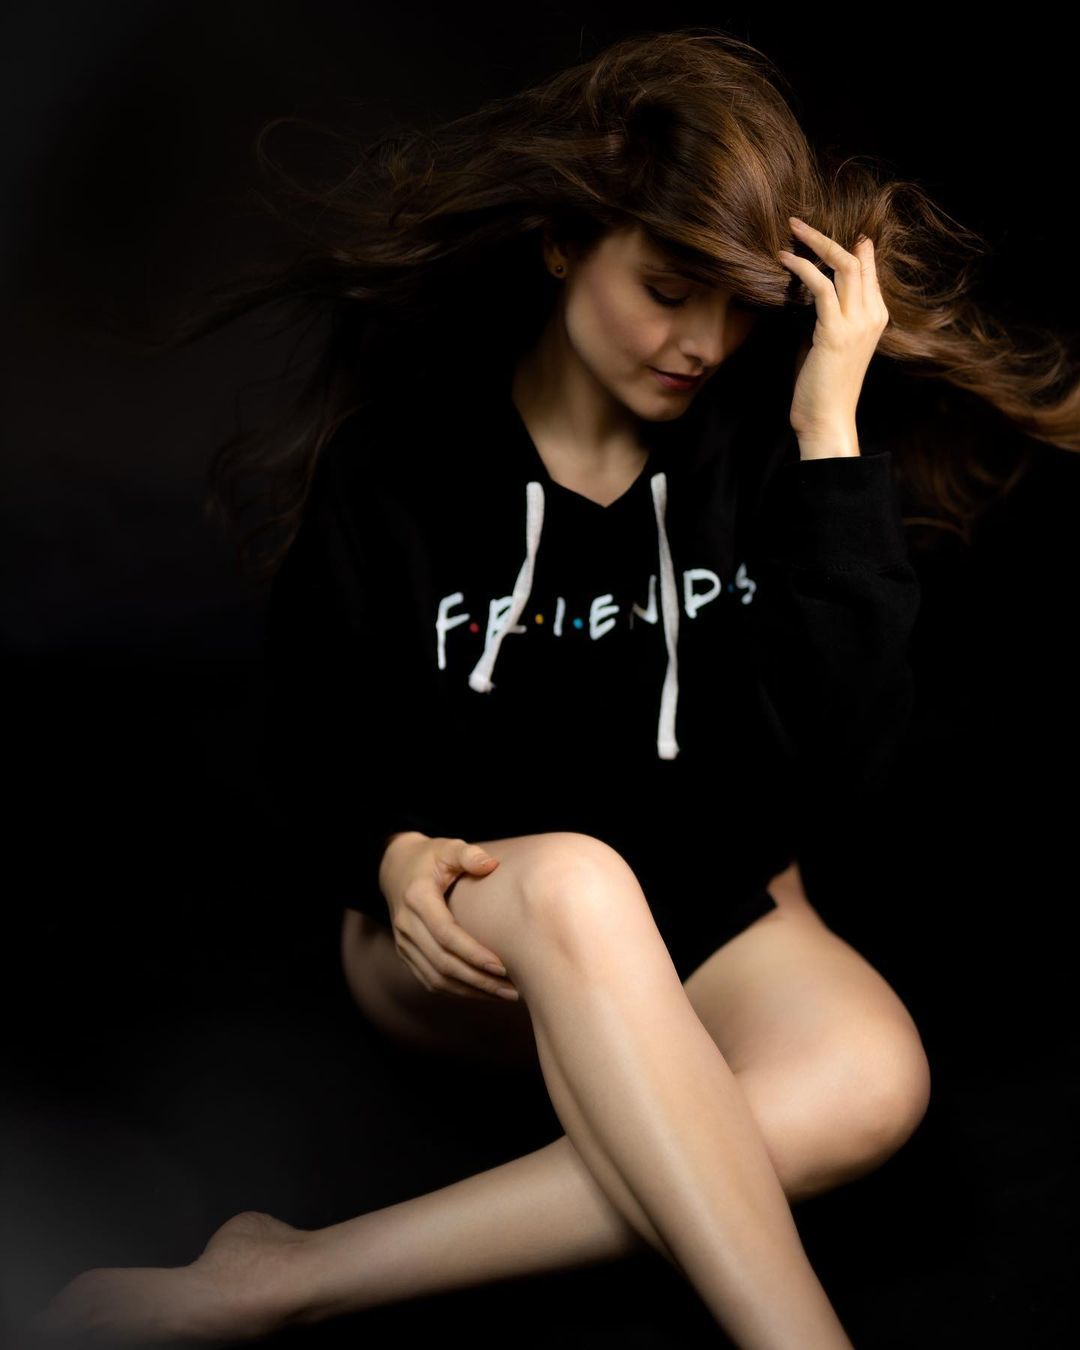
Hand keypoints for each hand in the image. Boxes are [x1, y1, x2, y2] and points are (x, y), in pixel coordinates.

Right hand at [378, 833, 516, 1000]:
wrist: (395, 868)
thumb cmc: (429, 857)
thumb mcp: (447, 847)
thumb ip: (468, 854)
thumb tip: (491, 865)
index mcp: (417, 898)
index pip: (446, 934)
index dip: (473, 953)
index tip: (502, 966)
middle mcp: (406, 925)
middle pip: (442, 963)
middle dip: (478, 980)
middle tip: (511, 990)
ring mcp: (404, 943)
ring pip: (436, 978)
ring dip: (470, 991)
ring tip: (503, 995)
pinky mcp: (407, 954)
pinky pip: (430, 980)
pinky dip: (457, 991)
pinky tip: (483, 992)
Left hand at [778, 217, 889, 449]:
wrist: (828, 420)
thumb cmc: (823, 388)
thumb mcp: (830, 345)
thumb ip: (830, 317)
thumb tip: (814, 293)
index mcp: (876, 318)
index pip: (868, 270)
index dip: (850, 246)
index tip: (824, 233)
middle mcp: (872, 316)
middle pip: (856, 260)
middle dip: (827, 237)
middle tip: (798, 223)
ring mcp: (857, 323)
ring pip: (843, 266)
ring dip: (814, 243)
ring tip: (791, 230)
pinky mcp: (835, 332)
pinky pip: (821, 286)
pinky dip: (802, 268)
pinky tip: (784, 260)